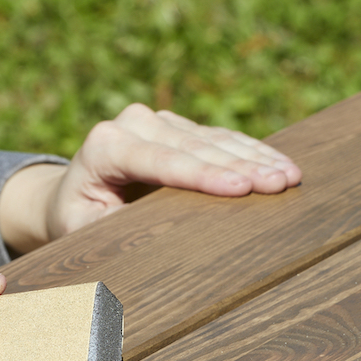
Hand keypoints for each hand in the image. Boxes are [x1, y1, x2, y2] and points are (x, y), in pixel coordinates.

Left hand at [0, 103, 300, 252]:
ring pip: (213, 138)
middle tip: (281, 185)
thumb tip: (158, 240)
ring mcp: (156, 121)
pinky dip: (252, 152)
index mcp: (105, 146)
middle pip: (194, 147)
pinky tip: (282, 165)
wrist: (70, 198)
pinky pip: (220, 138)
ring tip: (291, 177)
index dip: (203, 175)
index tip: (241, 188)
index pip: (162, 160)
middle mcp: (132, 123)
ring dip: (255, 157)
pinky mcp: (177, 126)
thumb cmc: (77, 222)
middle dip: (241, 166)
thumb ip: (117, 228)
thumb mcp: (86, 232)